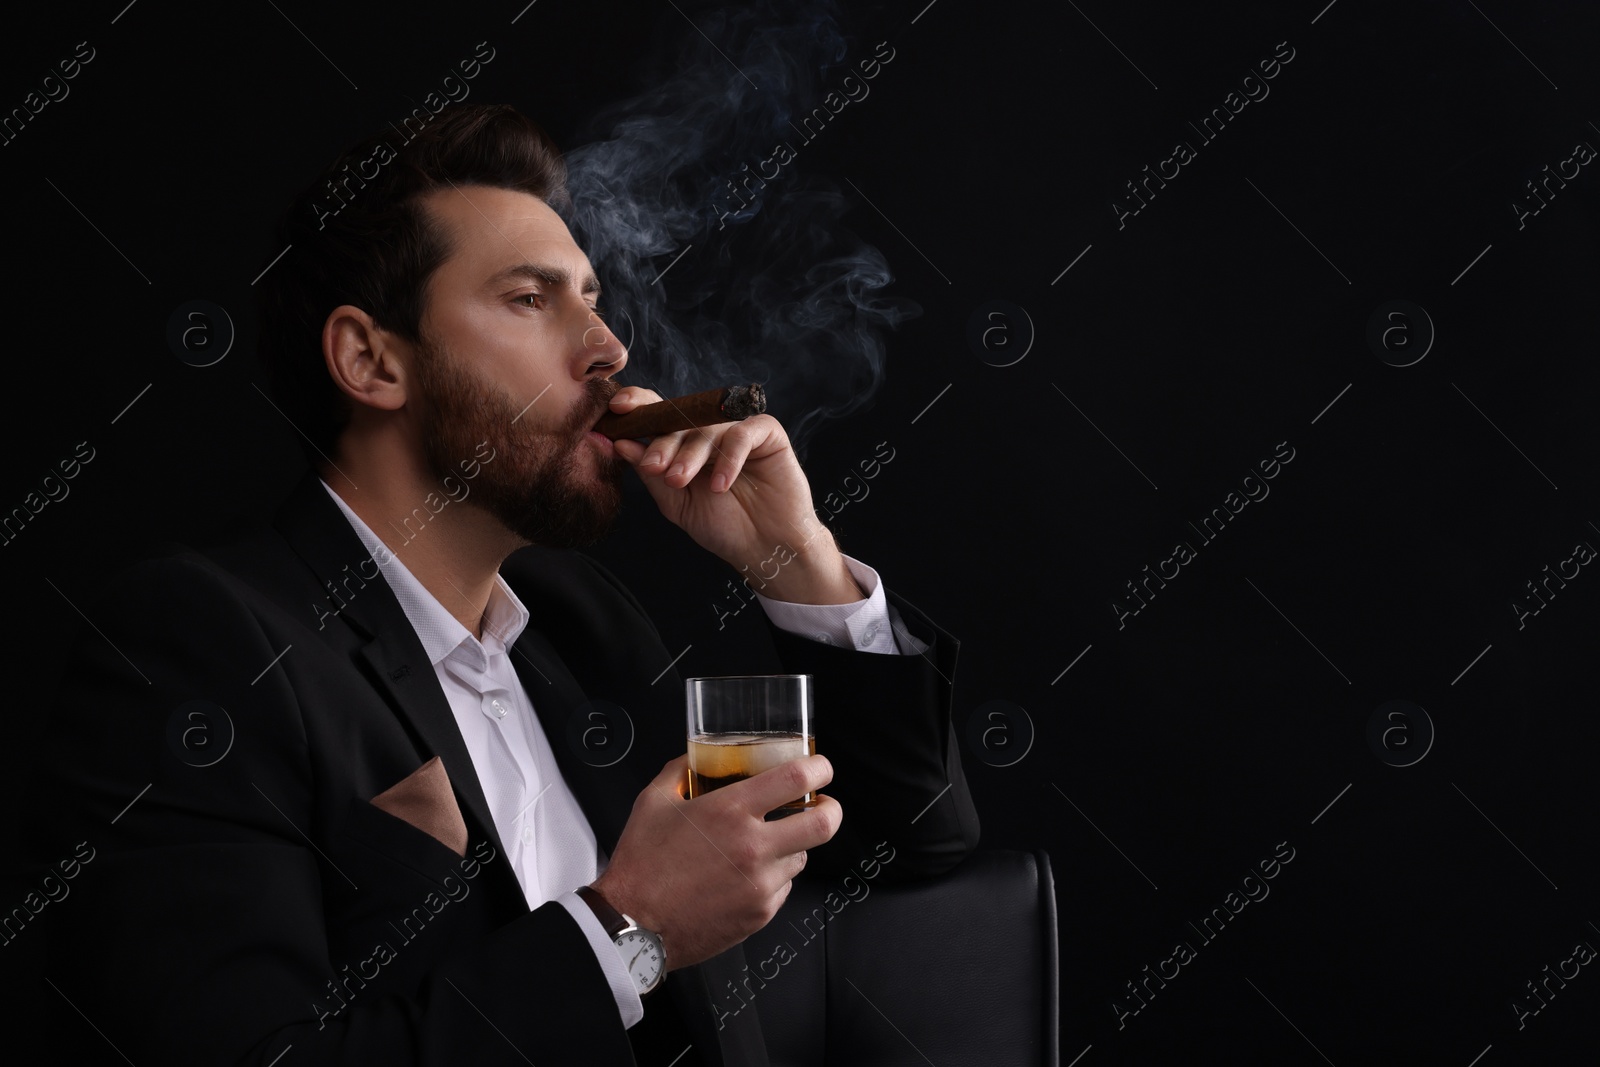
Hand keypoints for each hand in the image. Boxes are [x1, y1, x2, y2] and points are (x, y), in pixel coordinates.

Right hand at [591, 753, 841, 969]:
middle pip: (824, 823)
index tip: (820, 768)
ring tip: (765, 844)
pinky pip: (782, 887)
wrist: (632, 926)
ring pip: (802, 857)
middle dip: (830, 809)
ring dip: (792, 846)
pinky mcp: (760, 914)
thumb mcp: (653, 802)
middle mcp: (754, 847)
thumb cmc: (640, 864)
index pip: (798, 779)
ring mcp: (761, 884)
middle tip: (820, 805)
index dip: (820, 768)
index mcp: (731, 811)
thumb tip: (696, 759)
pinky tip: (744, 875)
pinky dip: (772, 878)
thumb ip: (680, 772)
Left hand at [607, 387, 863, 604]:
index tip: (617, 409)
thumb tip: (619, 443)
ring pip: (706, 428)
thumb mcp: (676, 503)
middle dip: (661, 444)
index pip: (658, 414)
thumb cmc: (724, 526)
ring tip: (681, 481)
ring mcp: (737, 431)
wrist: (766, 547)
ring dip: (690, 454)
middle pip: (678, 421)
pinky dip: (729, 456)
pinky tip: (721, 484)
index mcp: (683, 444)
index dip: (638, 404)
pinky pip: (743, 433)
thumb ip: (651, 474)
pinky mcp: (767, 434)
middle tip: (654, 468)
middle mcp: (709, 433)